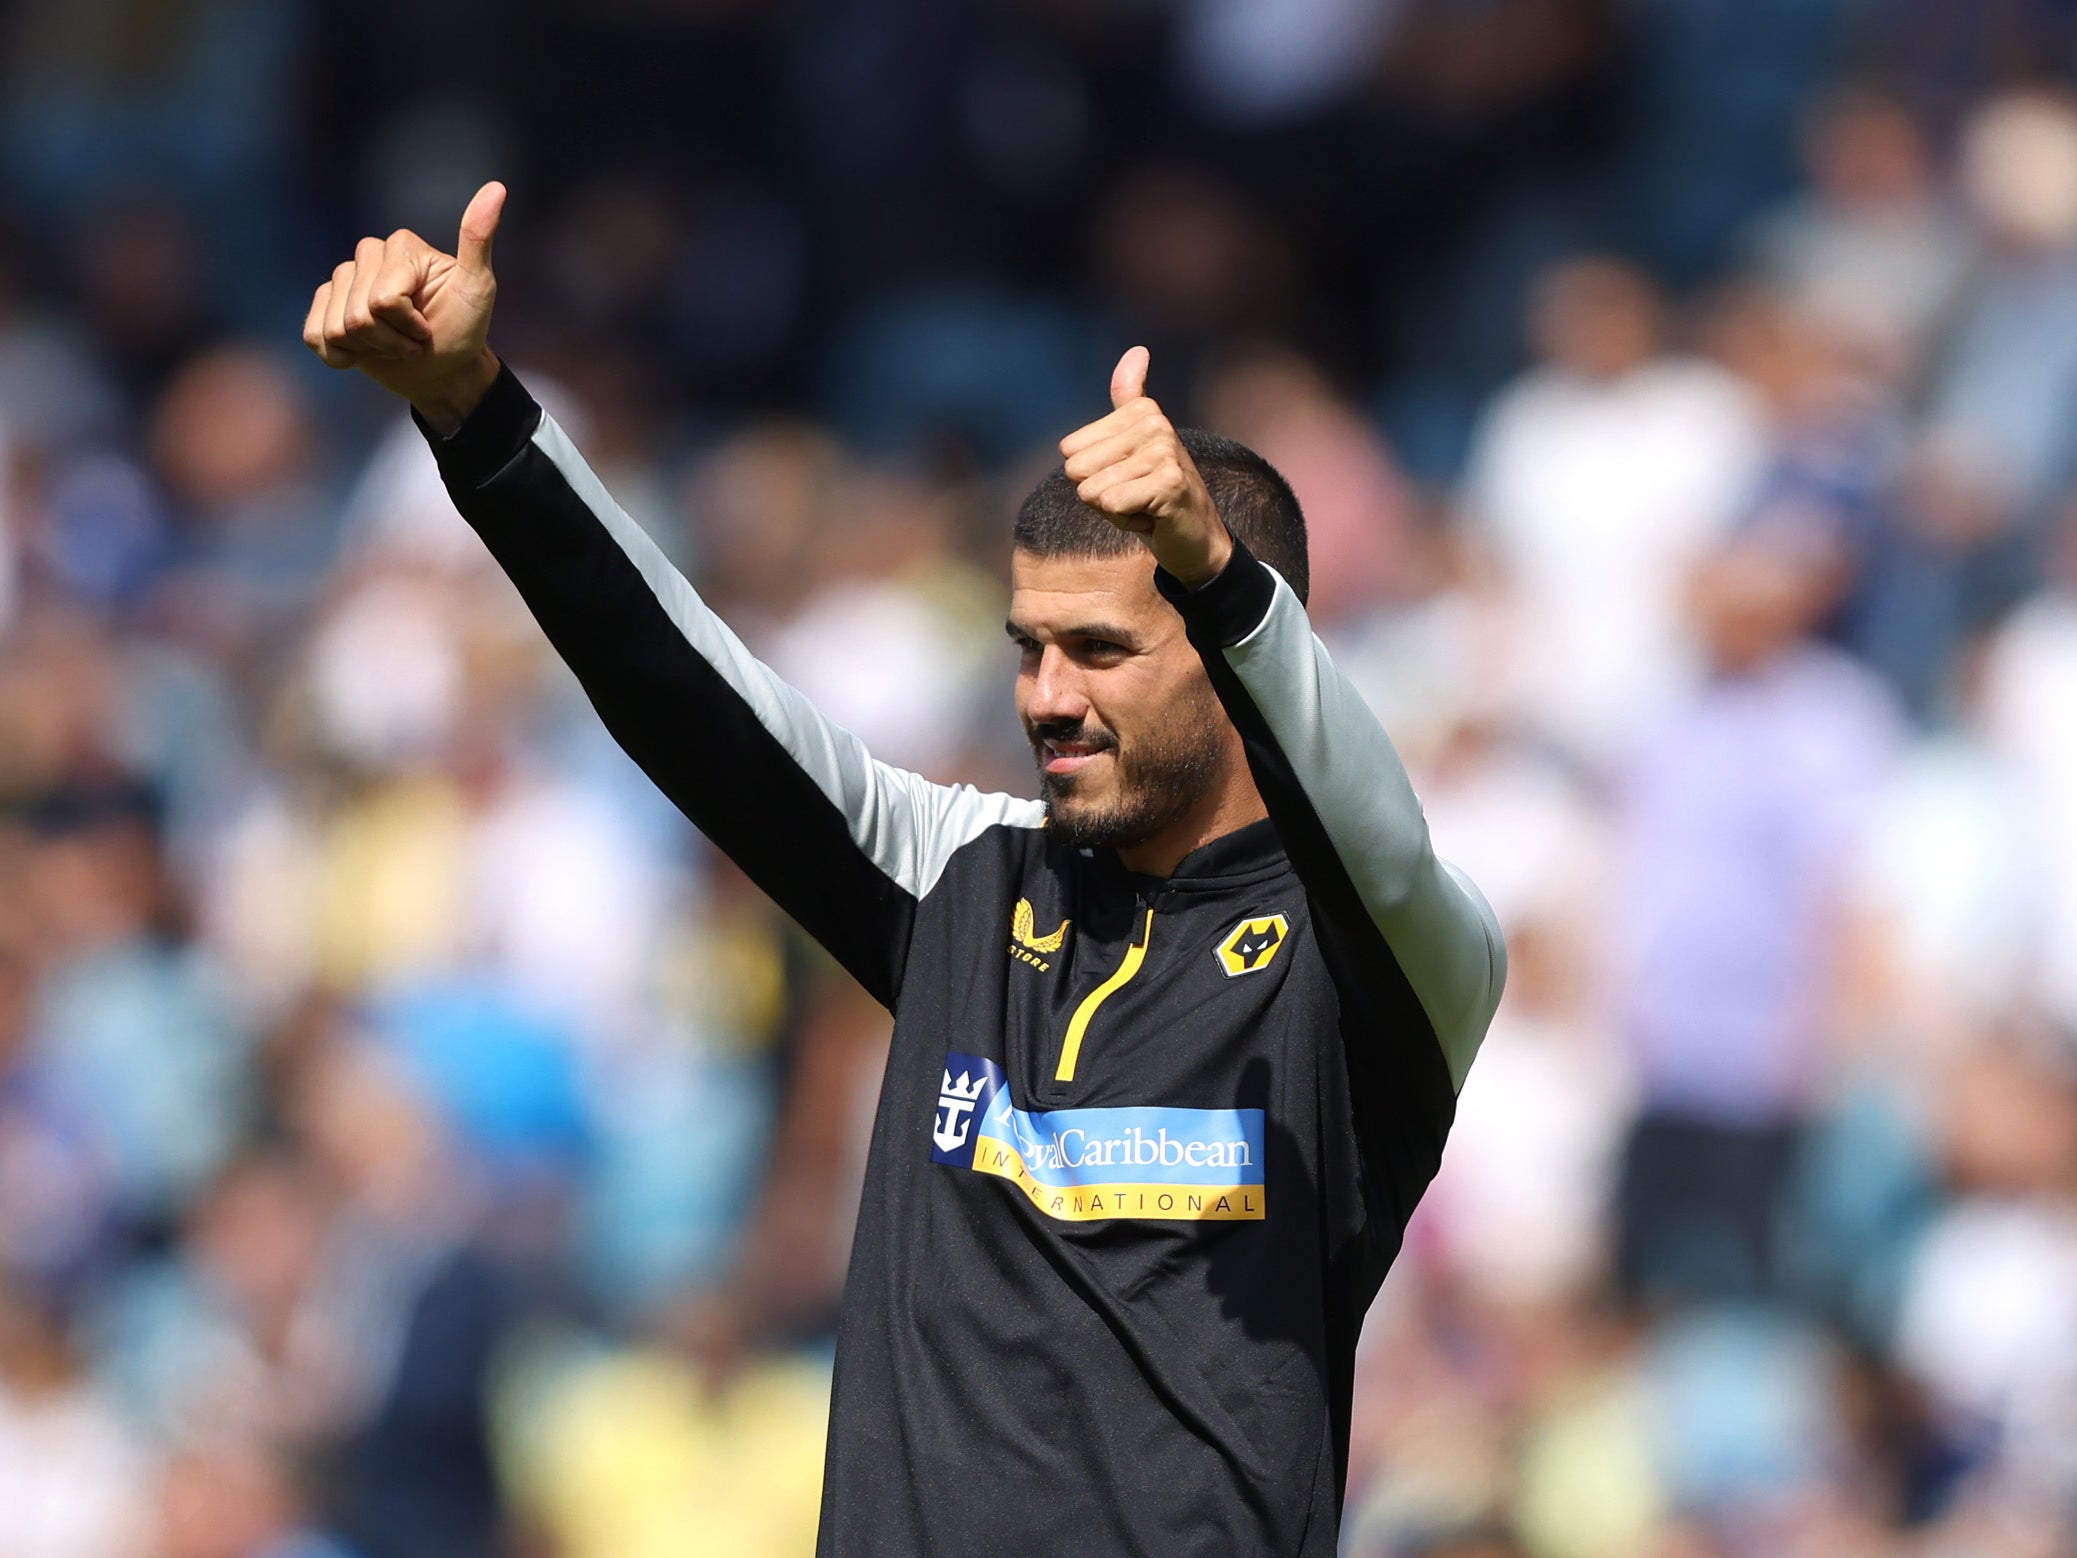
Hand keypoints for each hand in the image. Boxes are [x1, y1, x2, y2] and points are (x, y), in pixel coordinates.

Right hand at [302, 181, 505, 433]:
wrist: (444, 369)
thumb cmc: (464, 328)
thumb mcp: (478, 288)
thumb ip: (478, 240)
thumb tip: (497, 188)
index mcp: (400, 246)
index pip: (384, 299)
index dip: (408, 325)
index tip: (429, 328)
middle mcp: (368, 255)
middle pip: (359, 315)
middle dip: (390, 341)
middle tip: (414, 341)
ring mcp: (342, 281)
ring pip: (336, 328)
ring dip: (370, 349)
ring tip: (393, 345)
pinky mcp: (324, 307)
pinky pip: (315, 335)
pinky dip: (341, 356)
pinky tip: (363, 353)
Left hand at [1059, 346, 1231, 588]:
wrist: (1197, 538)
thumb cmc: (1156, 492)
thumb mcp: (1134, 443)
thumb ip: (1129, 396)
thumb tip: (1137, 349)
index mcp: (1142, 411)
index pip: (1070, 450)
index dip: (1092, 474)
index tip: (1128, 478)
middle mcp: (1155, 424)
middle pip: (1076, 469)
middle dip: (1100, 493)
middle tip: (1136, 495)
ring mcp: (1164, 452)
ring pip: (1091, 491)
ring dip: (1114, 510)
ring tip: (1145, 506)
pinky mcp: (1169, 482)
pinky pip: (1110, 505)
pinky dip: (1126, 522)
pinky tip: (1152, 517)